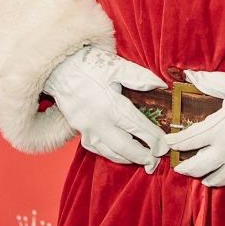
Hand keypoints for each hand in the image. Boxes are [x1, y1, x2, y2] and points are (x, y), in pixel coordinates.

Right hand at [43, 47, 168, 172]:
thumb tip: (160, 85)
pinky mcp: (79, 131)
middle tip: (157, 160)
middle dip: (143, 156)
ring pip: (110, 153)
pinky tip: (122, 153)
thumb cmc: (88, 65)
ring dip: (128, 159)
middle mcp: (98, 122)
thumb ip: (140, 77)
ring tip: (144, 160)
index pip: (137, 127)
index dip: (153, 139)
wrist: (59, 68)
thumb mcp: (116, 66)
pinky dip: (112, 154)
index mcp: (110, 106)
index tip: (165, 146)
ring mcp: (87, 129)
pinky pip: (97, 150)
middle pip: (125, 147)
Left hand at [165, 70, 224, 186]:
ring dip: (206, 178)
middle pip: (198, 167)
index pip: (188, 141)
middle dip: (185, 168)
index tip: (167, 144)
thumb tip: (190, 75)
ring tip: (202, 177)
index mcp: (215, 131)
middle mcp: (223, 151)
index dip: (175, 143)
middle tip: (179, 167)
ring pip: (217, 178)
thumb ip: (209, 82)